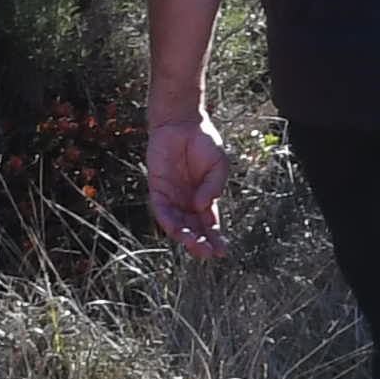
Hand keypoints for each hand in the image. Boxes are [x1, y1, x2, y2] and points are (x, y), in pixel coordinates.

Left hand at [149, 114, 229, 254]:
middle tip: (207, 254)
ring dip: (184, 235)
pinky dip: (168, 219)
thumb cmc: (203, 142)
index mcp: (204, 197)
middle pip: (192, 227)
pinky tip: (176, 228)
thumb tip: (204, 205)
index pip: (209, 223)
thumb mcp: (218, 165)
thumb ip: (214, 185)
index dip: (215, 238)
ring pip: (176, 222)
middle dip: (199, 242)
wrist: (183, 124)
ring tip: (192, 243)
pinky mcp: (157, 188)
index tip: (222, 252)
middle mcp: (187, 201)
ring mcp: (172, 196)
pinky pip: (160, 208)